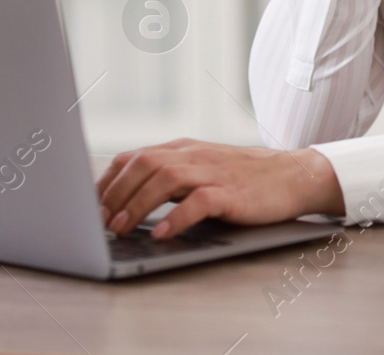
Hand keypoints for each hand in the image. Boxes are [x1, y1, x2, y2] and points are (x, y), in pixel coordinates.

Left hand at [95, 139, 344, 238]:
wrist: (292, 175)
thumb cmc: (244, 177)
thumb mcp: (202, 168)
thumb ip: (171, 176)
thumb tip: (129, 198)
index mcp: (183, 149)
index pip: (134, 157)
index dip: (108, 181)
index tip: (91, 205)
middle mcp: (194, 155)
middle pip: (143, 165)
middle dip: (116, 194)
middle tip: (100, 222)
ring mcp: (212, 172)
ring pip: (165, 179)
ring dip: (137, 205)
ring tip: (122, 229)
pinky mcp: (231, 193)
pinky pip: (198, 202)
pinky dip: (176, 218)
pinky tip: (162, 234)